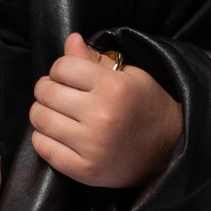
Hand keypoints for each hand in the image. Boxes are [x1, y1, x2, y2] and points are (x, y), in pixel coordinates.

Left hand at [30, 34, 182, 192]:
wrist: (169, 150)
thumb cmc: (146, 107)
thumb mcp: (129, 75)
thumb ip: (96, 59)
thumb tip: (71, 40)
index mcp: (114, 88)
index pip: (63, 67)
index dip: (59, 69)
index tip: (66, 77)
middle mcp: (102, 116)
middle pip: (47, 93)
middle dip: (46, 89)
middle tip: (55, 94)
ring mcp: (92, 146)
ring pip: (40, 119)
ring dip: (41, 112)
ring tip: (54, 113)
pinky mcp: (85, 171)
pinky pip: (43, 148)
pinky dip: (42, 138)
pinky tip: (56, 134)